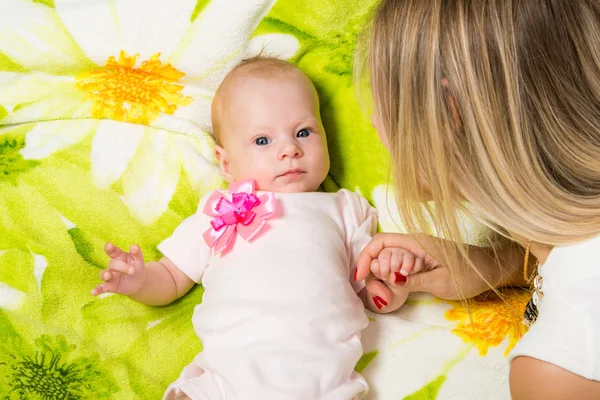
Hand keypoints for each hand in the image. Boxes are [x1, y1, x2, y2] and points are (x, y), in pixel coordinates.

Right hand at [90, 243, 146, 295]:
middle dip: (122, 267)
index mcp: (119, 256)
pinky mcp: (109, 286)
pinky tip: (93, 292)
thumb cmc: (137, 267)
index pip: (113, 251)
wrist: (139, 282)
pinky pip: (102, 287)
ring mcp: (110, 276)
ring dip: (105, 275)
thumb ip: (136, 253)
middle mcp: (112, 266)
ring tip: (107, 276)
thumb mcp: (138, 260)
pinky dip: (97, 290)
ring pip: (104, 274)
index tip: (108, 245)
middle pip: (113, 264)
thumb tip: (134, 246)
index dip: (110, 248)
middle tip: (132, 270)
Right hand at [356, 233, 508, 299]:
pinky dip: (391, 276)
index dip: (365, 256)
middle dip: (373, 271)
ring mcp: (415, 251)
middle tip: (381, 294)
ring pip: (387, 259)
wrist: (489, 269)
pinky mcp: (419, 260)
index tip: (360, 277)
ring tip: (388, 294)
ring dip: (382, 275)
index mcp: (416, 242)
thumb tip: (390, 278)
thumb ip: (415, 280)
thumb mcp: (442, 281)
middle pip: (380, 251)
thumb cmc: (469, 274)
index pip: (380, 241)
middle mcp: (412, 243)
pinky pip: (397, 264)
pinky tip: (394, 289)